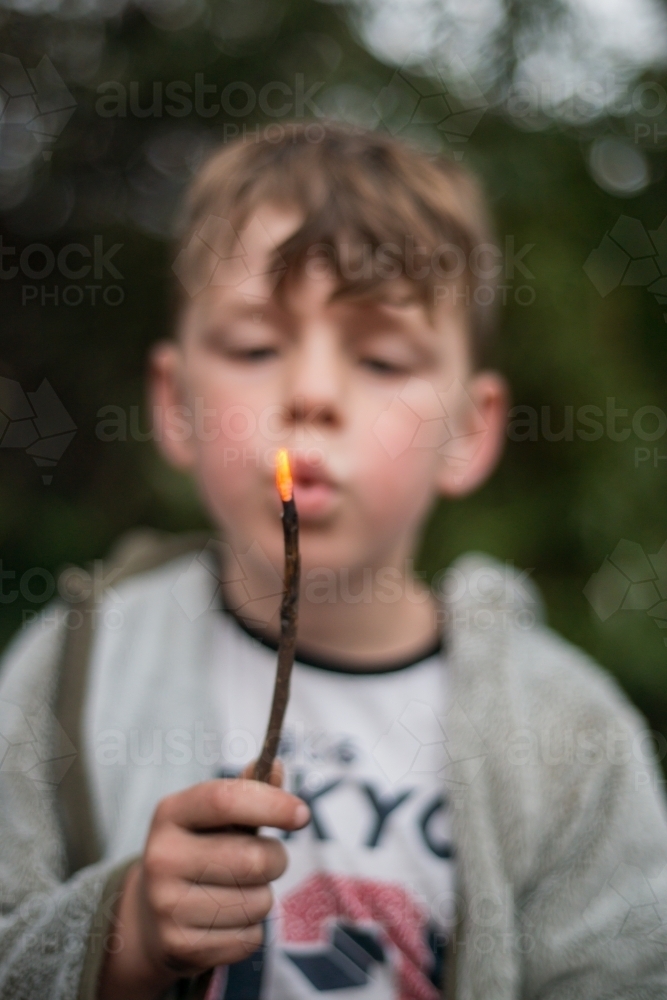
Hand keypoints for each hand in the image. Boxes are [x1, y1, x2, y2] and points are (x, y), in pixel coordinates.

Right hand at [99, 762, 307, 999]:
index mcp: (171, 813)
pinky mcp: (179, 947)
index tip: (303, 814)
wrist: (151, 914)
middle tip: (266, 858)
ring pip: (257, 902)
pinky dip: (251, 930)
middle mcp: (162, 857)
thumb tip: (278, 766)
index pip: (225, 800)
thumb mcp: (214, 816)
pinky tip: (227, 920)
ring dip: (263, 896)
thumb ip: (248, 790)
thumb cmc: (199, 850)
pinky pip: (249, 938)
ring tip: (239, 889)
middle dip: (275, 858)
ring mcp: (166, 905)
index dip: (271, 804)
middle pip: (253, 859)